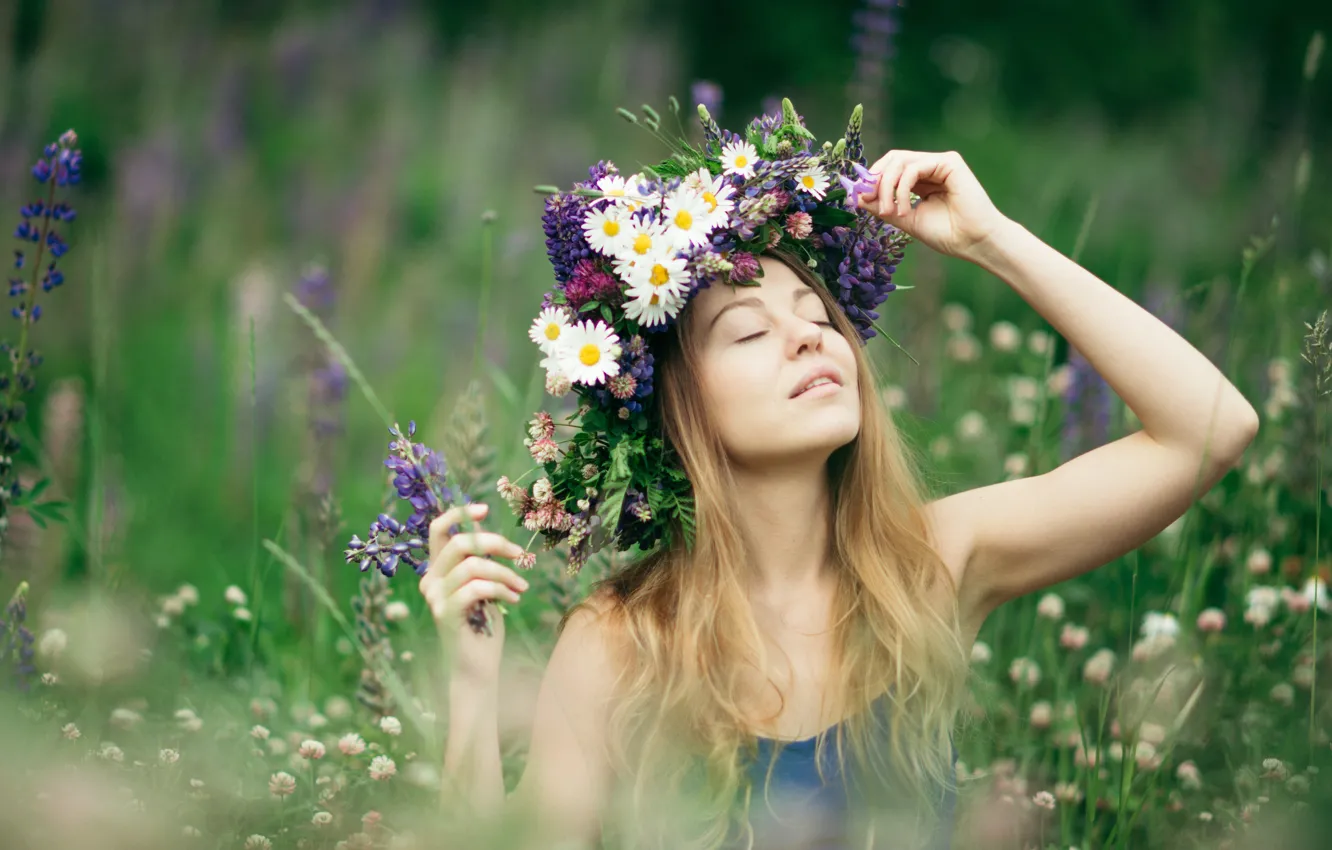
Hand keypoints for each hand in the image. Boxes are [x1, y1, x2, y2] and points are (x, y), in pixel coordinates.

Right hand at [420, 502, 529, 685]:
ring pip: (473, 566)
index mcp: (437, 570)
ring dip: (505, 573)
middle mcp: (430, 581)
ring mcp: (435, 598)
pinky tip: (515, 599)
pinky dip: (501, 589)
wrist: (477, 666)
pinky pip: (476, 587)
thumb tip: (492, 537)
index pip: (438, 531)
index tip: (484, 509)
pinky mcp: (445, 614)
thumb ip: (480, 562)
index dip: (459, 514)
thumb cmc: (483, 625)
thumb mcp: (483, 586)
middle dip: (495, 543)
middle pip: (459, 543)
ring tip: (522, 586)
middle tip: (520, 555)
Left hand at [854, 149, 1008, 261]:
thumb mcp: (905, 220)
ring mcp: (939, 163)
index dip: (871, 179)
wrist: (973, 242)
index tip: (856, 197)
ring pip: (900, 161)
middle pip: (892, 160)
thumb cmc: (946, 234)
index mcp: (920, 180)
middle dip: (875, 180)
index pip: (890, 168)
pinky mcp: (949, 162)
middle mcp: (929, 168)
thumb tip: (857, 196)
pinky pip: (914, 167)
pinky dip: (902, 187)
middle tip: (868, 201)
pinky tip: (905, 210)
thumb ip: (883, 206)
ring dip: (887, 187)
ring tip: (891, 212)